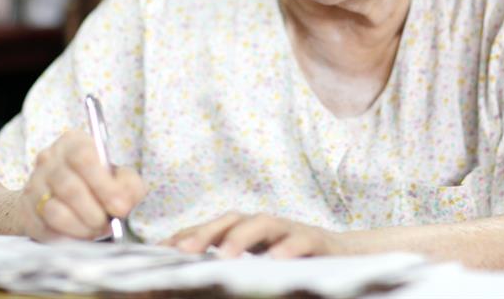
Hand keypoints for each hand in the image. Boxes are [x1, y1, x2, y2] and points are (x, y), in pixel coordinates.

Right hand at [19, 130, 145, 241]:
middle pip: (69, 188)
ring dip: (81, 227)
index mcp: (73, 143)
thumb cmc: (98, 184)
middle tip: (108, 224)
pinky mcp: (25, 211)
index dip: (103, 185)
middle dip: (94, 212)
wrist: (62, 196)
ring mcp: (33, 184)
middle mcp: (49, 159)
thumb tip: (123, 204)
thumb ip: (129, 186)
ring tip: (95, 229)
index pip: (83, 157)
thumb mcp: (120, 177)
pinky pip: (45, 229)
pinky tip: (79, 234)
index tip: (120, 207)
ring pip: (55, 211)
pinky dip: (67, 237)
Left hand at [162, 212, 344, 258]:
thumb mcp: (255, 265)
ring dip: (242, 236)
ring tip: (225, 254)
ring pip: (263, 223)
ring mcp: (289, 230)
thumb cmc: (291, 262)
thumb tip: (182, 284)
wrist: (343, 256)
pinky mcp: (316, 241)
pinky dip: (288, 247)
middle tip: (184, 251)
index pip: (211, 229)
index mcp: (245, 231)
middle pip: (231, 219)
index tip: (160, 252)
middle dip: (206, 233)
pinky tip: (276, 259)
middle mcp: (264, 226)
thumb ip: (226, 268)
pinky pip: (301, 241)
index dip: (186, 236)